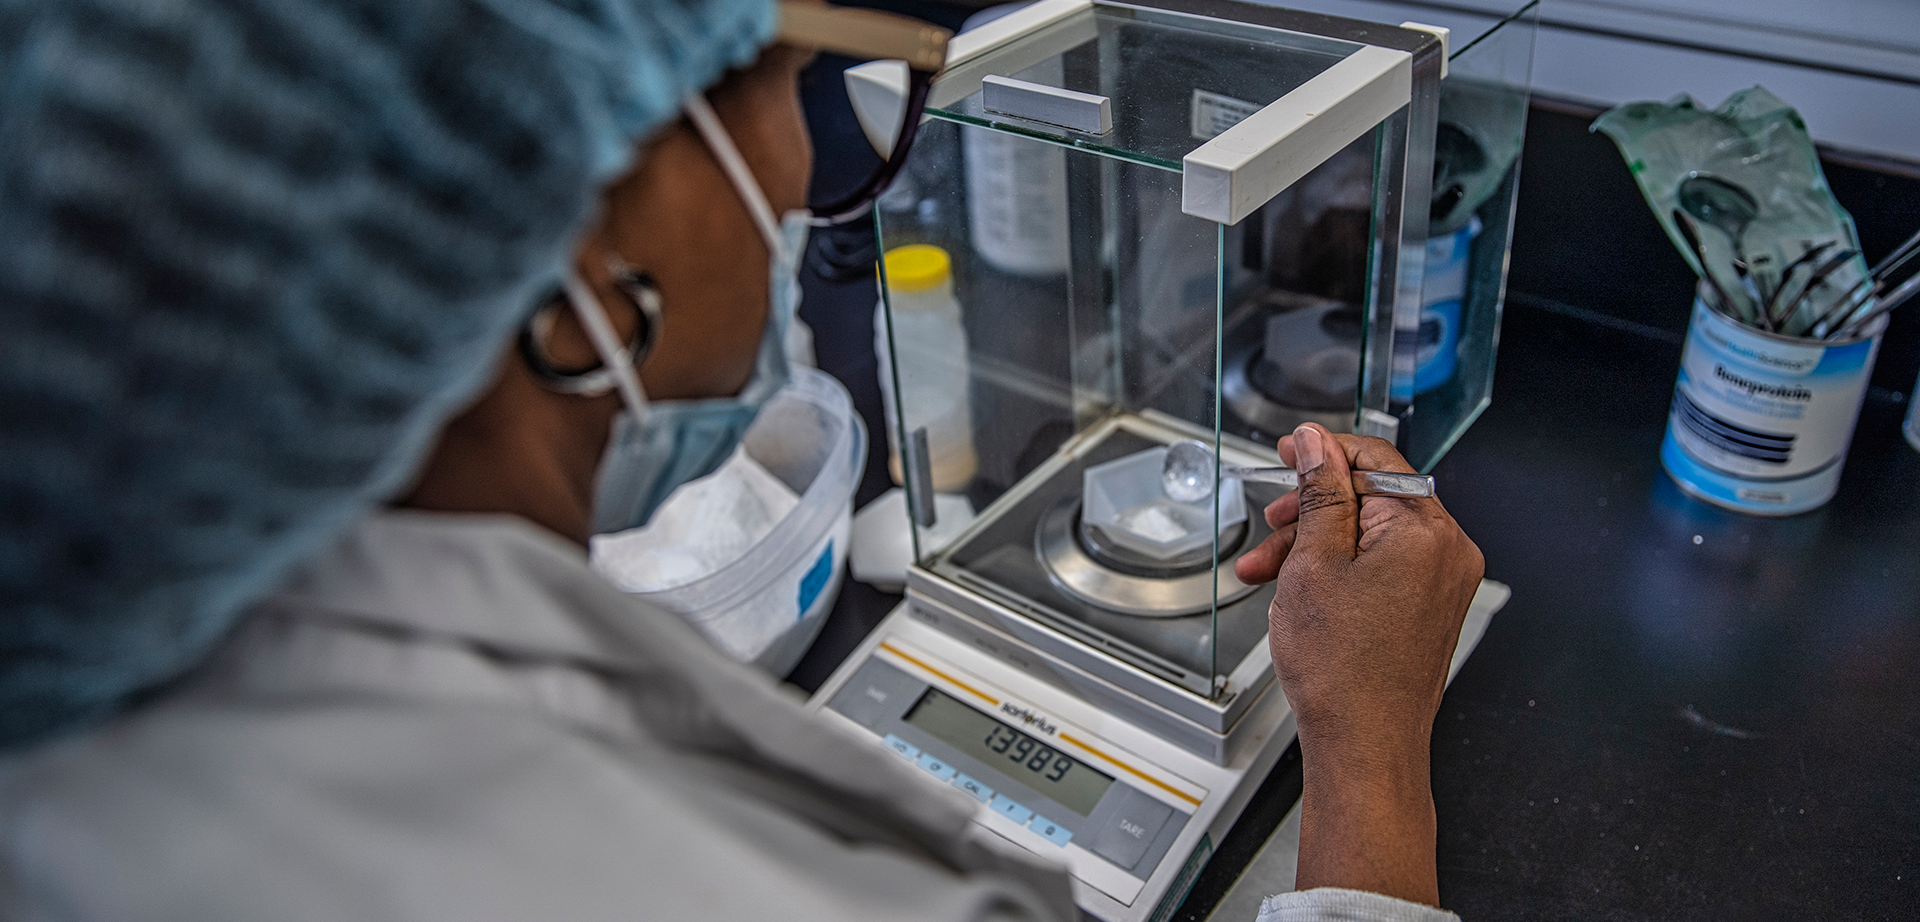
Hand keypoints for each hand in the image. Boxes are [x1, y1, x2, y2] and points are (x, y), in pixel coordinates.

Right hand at [1233, 423, 1482, 906]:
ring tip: (1269, 573)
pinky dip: (1341, 570)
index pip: (1375, 459)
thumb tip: (1318, 445)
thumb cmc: (1343, 672)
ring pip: (1371, 534)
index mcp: (1425, 531)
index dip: (1323, 452)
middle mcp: (1447, 552)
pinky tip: (1301, 590)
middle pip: (1372, 497)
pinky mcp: (1430, 607)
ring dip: (1317, 544)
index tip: (1289, 451)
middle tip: (1270, 525)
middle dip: (1311, 510)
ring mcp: (1443, 582)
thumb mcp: (1313, 564)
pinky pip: (1384, 566)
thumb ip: (1318, 493)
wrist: (1364, 745)